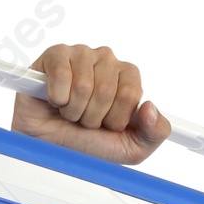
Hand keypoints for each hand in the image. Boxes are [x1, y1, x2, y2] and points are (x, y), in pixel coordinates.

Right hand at [11, 43, 169, 165]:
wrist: (50, 146)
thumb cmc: (89, 143)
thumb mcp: (131, 148)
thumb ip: (154, 133)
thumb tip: (151, 108)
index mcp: (128, 78)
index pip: (131, 94)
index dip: (116, 118)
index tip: (107, 126)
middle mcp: (107, 61)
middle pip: (106, 90)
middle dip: (93, 118)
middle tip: (85, 121)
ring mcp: (81, 54)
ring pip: (83, 86)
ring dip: (74, 111)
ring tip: (70, 112)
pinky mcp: (56, 55)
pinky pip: (61, 76)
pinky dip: (57, 99)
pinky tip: (55, 100)